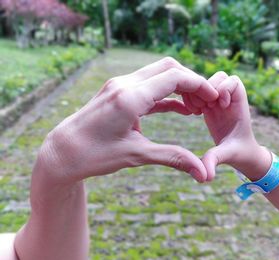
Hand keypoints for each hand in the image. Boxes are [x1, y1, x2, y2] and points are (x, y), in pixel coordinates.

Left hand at [36, 57, 218, 184]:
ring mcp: (119, 85)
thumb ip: (173, 158)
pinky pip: (148, 86)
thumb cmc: (94, 155)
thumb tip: (203, 173)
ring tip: (196, 107)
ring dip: (179, 87)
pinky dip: (166, 94)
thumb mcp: (136, 156)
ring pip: (158, 74)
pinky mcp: (117, 91)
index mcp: (130, 97)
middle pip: (168, 67)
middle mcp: (124, 84)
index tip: (214, 98)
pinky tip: (180, 109)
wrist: (62, 152)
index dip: (199, 85)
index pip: (174, 77)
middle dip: (192, 82)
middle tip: (207, 102)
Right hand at [201, 72, 270, 180]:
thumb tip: (205, 176)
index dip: (225, 88)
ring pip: (207, 83)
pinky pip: (200, 93)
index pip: (234, 82)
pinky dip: (193, 97)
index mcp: (240, 105)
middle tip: (204, 107)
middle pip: (220, 77)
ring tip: (196, 109)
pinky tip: (191, 111)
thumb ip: (215, 160)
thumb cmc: (240, 153)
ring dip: (199, 92)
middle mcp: (229, 100)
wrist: (242, 154)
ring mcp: (218, 102)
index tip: (220, 106)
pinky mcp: (209, 107)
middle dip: (209, 88)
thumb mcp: (227, 155)